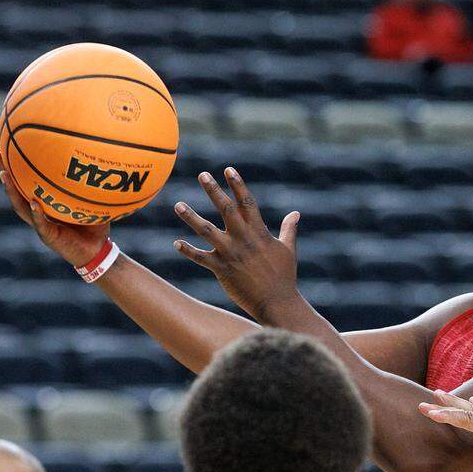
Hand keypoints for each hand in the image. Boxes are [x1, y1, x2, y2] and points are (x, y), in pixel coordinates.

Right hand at [0, 151, 108, 266]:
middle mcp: (39, 212)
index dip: (18, 166)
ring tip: (5, 175)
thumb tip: (99, 159)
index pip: (28, 182)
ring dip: (12, 192)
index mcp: (46, 203)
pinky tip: (33, 203)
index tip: (8, 145)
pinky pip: (41, 224)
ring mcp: (41, 225)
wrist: (98, 252)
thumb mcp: (92, 201)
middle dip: (5, 173)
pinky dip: (37, 214)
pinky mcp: (50, 237)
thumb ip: (91, 185)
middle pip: (16, 191)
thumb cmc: (94, 225)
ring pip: (21, 207)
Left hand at [174, 168, 299, 319]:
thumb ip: (289, 229)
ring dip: (192, 217)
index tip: (228, 170)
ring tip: (178, 205)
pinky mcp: (222, 270)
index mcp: (259, 233)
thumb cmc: (284, 277)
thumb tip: (296, 213)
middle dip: (214, 191)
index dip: (238, 185)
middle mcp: (244, 240)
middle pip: (226, 209)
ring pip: (208, 231)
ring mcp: (231, 254)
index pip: (247, 203)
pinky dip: (188, 251)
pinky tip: (176, 243)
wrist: (277, 302)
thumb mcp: (288, 250)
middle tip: (202, 175)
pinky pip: (201, 258)